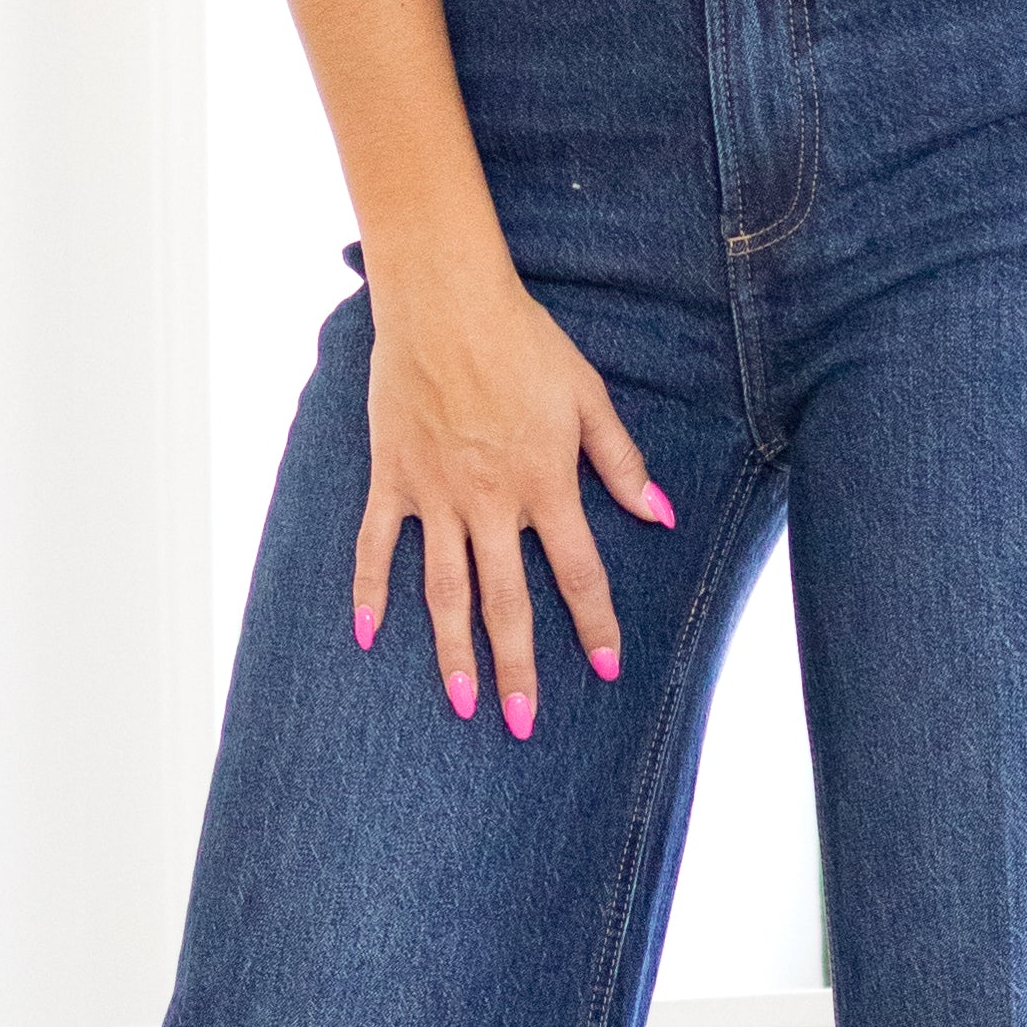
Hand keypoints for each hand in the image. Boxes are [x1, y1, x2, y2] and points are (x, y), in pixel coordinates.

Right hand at [354, 253, 674, 732]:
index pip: (577, 572)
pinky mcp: (394, 479)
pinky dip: (369, 591)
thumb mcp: (588, 396)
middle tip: (523, 725)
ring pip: (444, 591)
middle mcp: (490, 502)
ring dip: (451, 653)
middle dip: (518, 668)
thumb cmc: (524, 342)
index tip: (609, 668)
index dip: (595, 624)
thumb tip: (659, 514)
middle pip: (506, 603)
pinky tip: (367, 635)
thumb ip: (620, 462)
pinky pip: (377, 546)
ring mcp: (436, 495)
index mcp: (545, 483)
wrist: (446, 301)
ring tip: (461, 702)